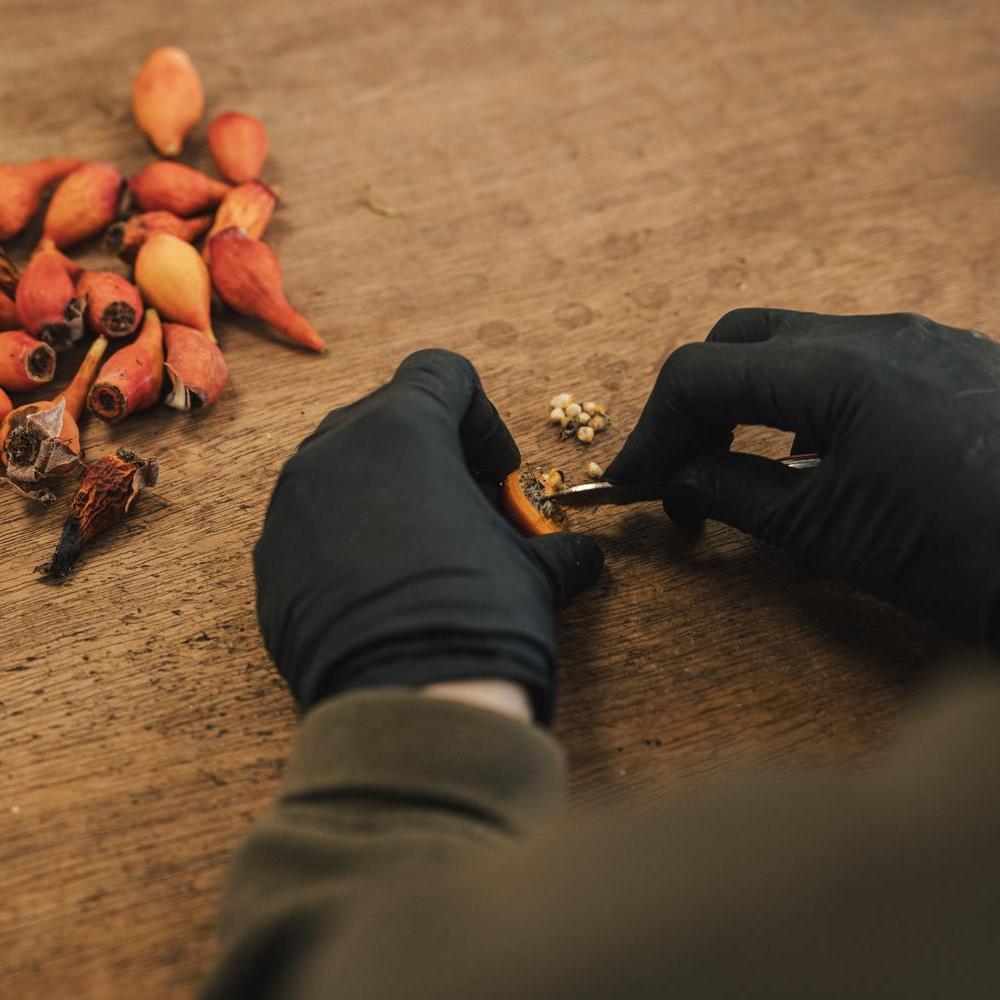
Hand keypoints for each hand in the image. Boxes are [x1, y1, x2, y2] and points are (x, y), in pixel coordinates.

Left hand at [253, 349, 602, 722]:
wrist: (409, 703)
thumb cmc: (479, 617)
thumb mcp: (535, 571)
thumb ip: (557, 548)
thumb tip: (581, 558)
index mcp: (403, 430)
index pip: (441, 374)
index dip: (481, 417)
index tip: (497, 473)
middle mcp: (335, 450)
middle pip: (390, 415)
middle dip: (435, 453)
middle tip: (466, 509)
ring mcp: (292, 502)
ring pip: (345, 463)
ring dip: (389, 489)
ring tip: (423, 546)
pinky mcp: (270, 555)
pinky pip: (312, 518)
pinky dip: (348, 532)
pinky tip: (381, 584)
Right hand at [607, 309, 999, 640]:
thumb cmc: (969, 554)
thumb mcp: (831, 534)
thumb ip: (737, 494)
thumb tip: (679, 478)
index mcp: (838, 371)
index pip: (701, 373)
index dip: (652, 428)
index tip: (635, 482)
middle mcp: (878, 334)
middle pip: (743, 338)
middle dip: (697, 401)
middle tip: (685, 467)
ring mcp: (924, 341)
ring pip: (800, 344)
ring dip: (752, 399)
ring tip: (748, 470)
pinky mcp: (955, 361)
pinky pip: (856, 361)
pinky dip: (810, 401)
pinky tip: (825, 458)